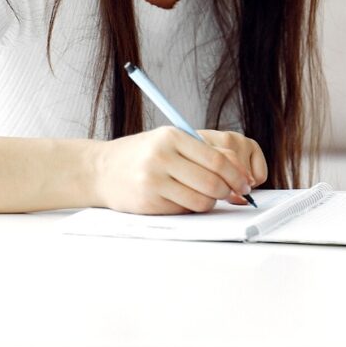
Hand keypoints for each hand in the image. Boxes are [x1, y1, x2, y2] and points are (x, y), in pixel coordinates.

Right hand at [92, 126, 261, 213]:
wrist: (101, 169)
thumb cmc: (143, 154)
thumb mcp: (171, 142)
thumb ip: (204, 151)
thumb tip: (241, 173)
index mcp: (172, 136)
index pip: (218, 159)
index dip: (237, 175)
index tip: (244, 183)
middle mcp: (162, 156)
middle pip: (213, 182)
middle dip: (228, 191)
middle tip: (233, 194)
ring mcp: (153, 180)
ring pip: (201, 200)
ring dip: (211, 202)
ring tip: (206, 196)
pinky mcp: (149, 202)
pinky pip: (184, 210)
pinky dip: (191, 208)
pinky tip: (183, 199)